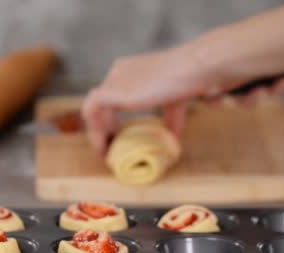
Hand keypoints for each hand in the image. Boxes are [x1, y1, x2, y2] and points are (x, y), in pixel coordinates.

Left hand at [81, 48, 283, 153]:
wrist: (191, 70)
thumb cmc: (190, 80)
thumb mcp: (176, 103)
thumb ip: (170, 120)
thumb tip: (174, 142)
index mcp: (131, 70)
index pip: (113, 95)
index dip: (112, 117)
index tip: (118, 136)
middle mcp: (119, 71)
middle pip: (102, 103)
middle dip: (103, 126)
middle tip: (111, 147)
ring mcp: (113, 80)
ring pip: (93, 108)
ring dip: (97, 131)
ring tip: (105, 151)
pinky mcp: (111, 91)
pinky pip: (91, 111)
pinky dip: (95, 130)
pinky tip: (104, 146)